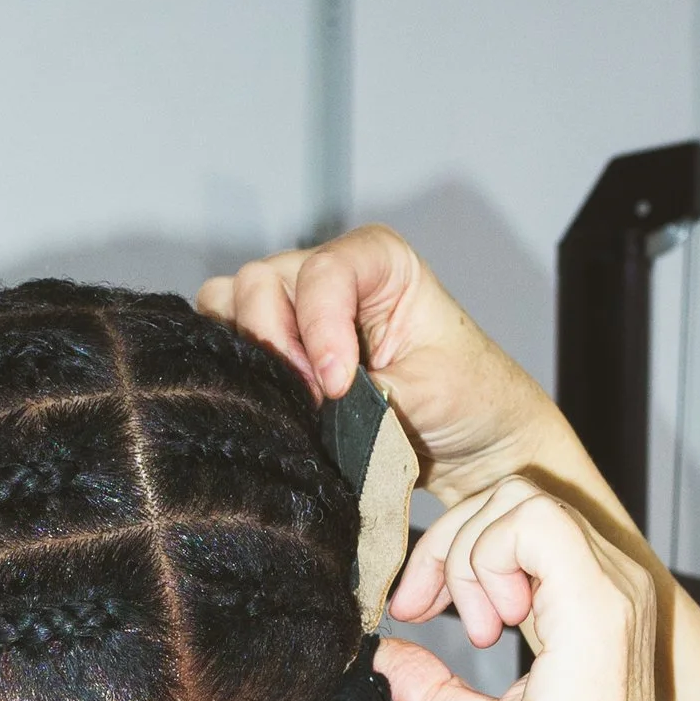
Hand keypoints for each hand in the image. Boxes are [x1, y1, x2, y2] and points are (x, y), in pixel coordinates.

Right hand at [197, 225, 561, 499]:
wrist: (474, 441)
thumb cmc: (468, 399)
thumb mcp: (427, 392)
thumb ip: (364, 393)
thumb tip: (310, 405)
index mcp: (379, 260)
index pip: (324, 271)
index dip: (321, 328)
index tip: (339, 387)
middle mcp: (328, 273)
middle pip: (260, 282)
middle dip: (276, 344)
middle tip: (312, 401)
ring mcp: (293, 308)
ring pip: (229, 304)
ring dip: (249, 356)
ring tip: (290, 402)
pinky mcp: (275, 348)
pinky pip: (225, 342)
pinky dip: (235, 371)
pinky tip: (271, 406)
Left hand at [375, 483, 667, 700]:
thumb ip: (436, 684)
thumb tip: (387, 657)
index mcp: (586, 602)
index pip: (516, 524)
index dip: (451, 551)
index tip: (414, 608)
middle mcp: (610, 581)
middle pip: (513, 496)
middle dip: (446, 543)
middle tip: (416, 607)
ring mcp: (611, 583)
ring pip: (519, 498)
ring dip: (466, 556)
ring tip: (472, 631)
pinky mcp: (598, 597)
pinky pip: (532, 521)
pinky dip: (488, 559)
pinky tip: (490, 624)